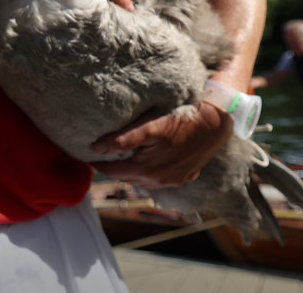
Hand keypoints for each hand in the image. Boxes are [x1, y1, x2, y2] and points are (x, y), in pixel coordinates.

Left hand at [89, 103, 231, 188]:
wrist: (215, 125)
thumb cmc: (182, 121)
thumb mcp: (151, 127)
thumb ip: (123, 139)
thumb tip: (97, 148)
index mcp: (147, 170)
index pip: (112, 172)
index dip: (98, 164)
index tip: (86, 156)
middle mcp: (159, 181)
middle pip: (125, 177)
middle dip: (111, 168)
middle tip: (99, 156)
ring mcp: (173, 181)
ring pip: (141, 181)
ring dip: (128, 172)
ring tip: (118, 158)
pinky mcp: (184, 177)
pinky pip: (157, 180)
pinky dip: (146, 173)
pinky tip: (143, 162)